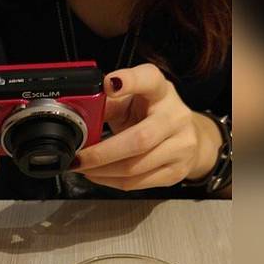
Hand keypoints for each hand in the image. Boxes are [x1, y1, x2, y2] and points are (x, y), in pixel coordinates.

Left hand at [73, 63, 221, 190]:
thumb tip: (77, 115)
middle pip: (139, 140)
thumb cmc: (149, 117)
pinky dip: (110, 181)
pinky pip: (136, 183)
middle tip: (77, 159)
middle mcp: (176, 117)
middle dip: (102, 153)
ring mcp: (181, 147)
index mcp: (162, 91)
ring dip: (102, 171)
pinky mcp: (176, 172)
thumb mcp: (130, 103)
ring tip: (82, 168)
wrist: (185, 139)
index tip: (109, 84)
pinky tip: (97, 175)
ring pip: (135, 167)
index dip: (130, 81)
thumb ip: (107, 105)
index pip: (150, 79)